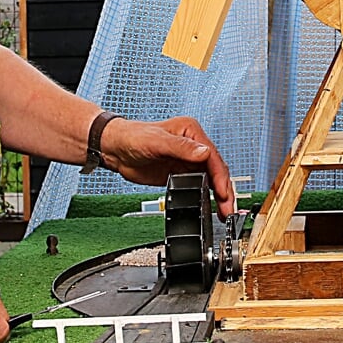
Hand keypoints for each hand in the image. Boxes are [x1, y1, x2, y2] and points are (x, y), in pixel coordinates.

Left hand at [101, 116, 235, 214]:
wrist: (115, 149)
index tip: (223, 192)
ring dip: (218, 195)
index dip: (220, 175)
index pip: (212, 155)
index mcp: (191, 132)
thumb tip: (204, 153)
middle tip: (228, 207)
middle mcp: (192, 145)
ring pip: (210, 179)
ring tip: (224, 211)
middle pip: (216, 169)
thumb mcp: (157, 141)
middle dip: (224, 189)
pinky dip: (206, 196)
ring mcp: (187, 160)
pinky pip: (199, 185)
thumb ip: (181, 148)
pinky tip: (210, 206)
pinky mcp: (180, 173)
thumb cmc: (132, 137)